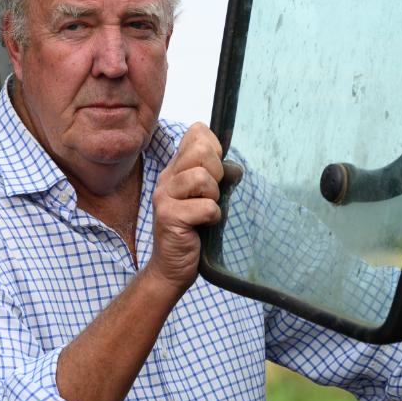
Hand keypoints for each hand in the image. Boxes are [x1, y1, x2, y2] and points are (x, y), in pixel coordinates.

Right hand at [148, 123, 225, 289]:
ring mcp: (165, 197)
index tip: (215, 171)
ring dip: (214, 196)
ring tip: (206, 209)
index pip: (196, 133)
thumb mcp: (207, 199)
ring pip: (201, 177)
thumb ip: (218, 179)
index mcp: (176, 169)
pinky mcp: (170, 217)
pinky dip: (212, 216)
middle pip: (201, 150)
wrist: (172, 267)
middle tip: (211, 194)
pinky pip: (205, 207)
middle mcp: (167, 178)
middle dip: (217, 171)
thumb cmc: (192, 232)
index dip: (213, 147)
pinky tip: (205, 225)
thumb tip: (236, 168)